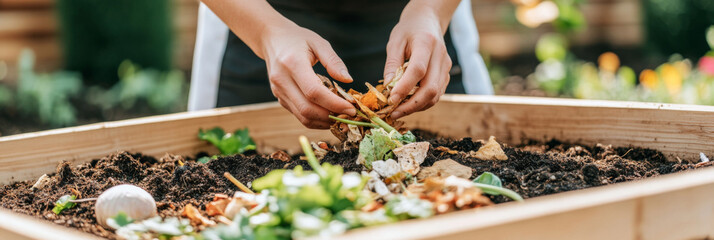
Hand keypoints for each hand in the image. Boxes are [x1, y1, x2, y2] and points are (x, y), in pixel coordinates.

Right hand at [260, 23, 355, 128]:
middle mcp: (282, 80)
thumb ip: (333, 61)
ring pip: (303, 116)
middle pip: (307, 109)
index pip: (314, 92)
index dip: (334, 104)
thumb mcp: (319, 43)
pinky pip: (299, 115)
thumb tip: (348, 80)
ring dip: (325, 121)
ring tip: (342, 116)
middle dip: (331, 116)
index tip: (352, 108)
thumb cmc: (298, 39)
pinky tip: (330, 114)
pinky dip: (316, 119)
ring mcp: (279, 92)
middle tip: (350, 115)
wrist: (272, 40)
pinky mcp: (280, 98)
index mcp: (292, 63)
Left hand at [383, 4, 453, 118]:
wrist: (428, 21)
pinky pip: (436, 94)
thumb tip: (387, 89)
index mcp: (426, 43)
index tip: (390, 99)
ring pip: (435, 95)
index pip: (418, 70)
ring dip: (416, 107)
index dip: (404, 88)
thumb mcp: (395, 42)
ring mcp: (446, 66)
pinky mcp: (446, 74)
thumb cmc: (409, 30)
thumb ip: (392, 65)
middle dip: (411, 105)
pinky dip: (422, 103)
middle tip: (393, 113)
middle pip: (430, 88)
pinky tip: (408, 104)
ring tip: (398, 111)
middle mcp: (440, 56)